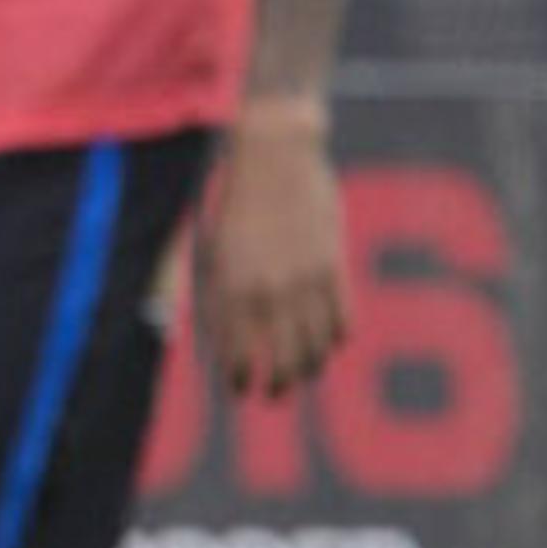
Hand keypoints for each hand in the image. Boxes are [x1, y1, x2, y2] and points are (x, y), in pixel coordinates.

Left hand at [194, 108, 350, 398]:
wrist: (276, 154)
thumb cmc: (233, 197)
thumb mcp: (210, 245)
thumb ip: (214, 289)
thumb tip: (203, 329)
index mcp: (231, 286)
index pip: (239, 352)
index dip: (241, 377)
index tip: (239, 389)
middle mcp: (270, 290)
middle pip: (283, 359)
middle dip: (279, 383)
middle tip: (275, 393)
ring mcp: (307, 281)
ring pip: (316, 347)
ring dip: (309, 367)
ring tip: (302, 373)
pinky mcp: (335, 267)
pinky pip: (343, 320)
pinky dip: (336, 337)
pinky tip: (329, 341)